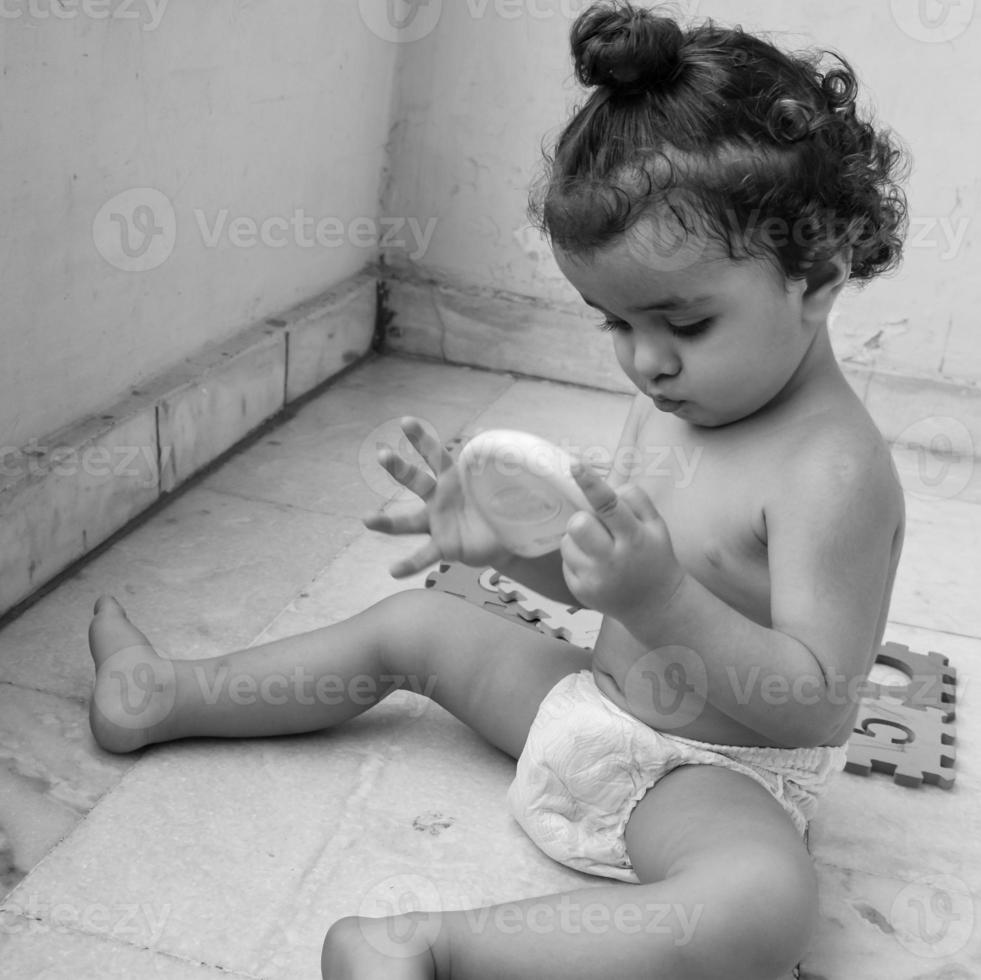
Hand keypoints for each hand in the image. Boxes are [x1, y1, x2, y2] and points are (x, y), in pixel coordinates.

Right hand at [362, 417, 509, 577]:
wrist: (506, 537)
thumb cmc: (496, 503)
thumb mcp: (499, 480)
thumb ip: (494, 459)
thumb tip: (486, 427)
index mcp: (452, 478)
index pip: (434, 455)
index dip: (421, 439)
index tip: (406, 421)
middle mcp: (438, 498)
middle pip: (415, 481)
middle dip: (399, 468)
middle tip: (382, 455)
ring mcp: (437, 523)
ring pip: (408, 523)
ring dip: (387, 522)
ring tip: (367, 520)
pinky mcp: (443, 547)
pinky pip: (423, 556)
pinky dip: (409, 564)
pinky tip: (393, 571)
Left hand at [560, 461, 685, 623]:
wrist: (656, 604)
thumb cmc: (654, 556)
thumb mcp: (657, 526)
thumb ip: (635, 500)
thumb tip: (607, 483)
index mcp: (635, 537)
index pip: (609, 505)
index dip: (590, 483)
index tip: (576, 465)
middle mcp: (613, 559)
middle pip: (578, 524)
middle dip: (584, 520)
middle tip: (598, 529)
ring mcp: (594, 578)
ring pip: (567, 541)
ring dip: (579, 539)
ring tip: (599, 549)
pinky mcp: (579, 591)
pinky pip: (565, 560)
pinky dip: (577, 558)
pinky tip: (596, 567)